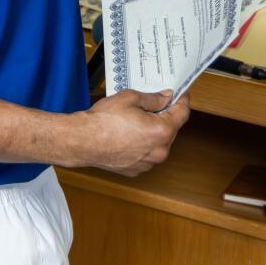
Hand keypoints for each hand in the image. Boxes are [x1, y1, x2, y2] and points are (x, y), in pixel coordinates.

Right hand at [73, 90, 189, 175]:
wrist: (82, 141)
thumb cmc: (103, 121)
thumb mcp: (130, 98)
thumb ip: (153, 98)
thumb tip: (165, 97)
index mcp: (162, 131)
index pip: (182, 113)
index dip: (182, 100)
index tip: (181, 95)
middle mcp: (160, 151)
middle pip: (171, 129)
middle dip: (164, 116)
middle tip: (150, 105)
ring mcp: (148, 163)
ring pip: (158, 143)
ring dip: (152, 132)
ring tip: (133, 121)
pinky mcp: (137, 169)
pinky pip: (146, 154)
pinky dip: (142, 145)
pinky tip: (127, 135)